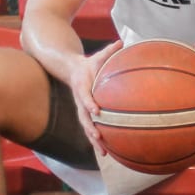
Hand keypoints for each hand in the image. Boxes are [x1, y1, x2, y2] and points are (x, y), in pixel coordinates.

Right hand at [69, 41, 122, 157]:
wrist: (72, 71)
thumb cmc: (89, 63)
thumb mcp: (97, 56)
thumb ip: (109, 51)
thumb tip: (121, 41)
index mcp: (82, 87)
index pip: (85, 97)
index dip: (90, 103)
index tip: (97, 111)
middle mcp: (81, 102)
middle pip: (84, 118)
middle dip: (91, 129)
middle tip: (99, 137)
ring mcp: (82, 110)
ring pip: (87, 128)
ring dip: (94, 141)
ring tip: (103, 153)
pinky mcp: (86, 115)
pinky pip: (91, 129)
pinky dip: (97, 141)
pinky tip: (107, 152)